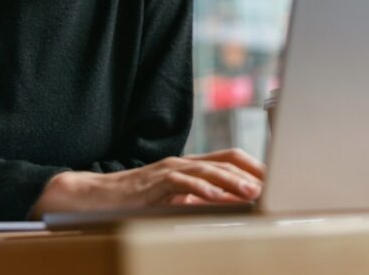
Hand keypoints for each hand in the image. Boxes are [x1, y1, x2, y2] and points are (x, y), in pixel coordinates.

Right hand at [29, 148, 264, 215]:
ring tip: (252, 193)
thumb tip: (226, 210)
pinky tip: (216, 198)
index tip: (273, 180)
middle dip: (250, 172)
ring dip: (232, 181)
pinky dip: (201, 189)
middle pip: (224, 159)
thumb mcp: (172, 201)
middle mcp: (182, 162)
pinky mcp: (154, 182)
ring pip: (207, 170)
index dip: (252, 166)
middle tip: (271, 187)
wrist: (95, 197)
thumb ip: (196, 201)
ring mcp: (168, 170)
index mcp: (189, 166)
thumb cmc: (135, 202)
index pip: (229, 157)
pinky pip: (182, 182)